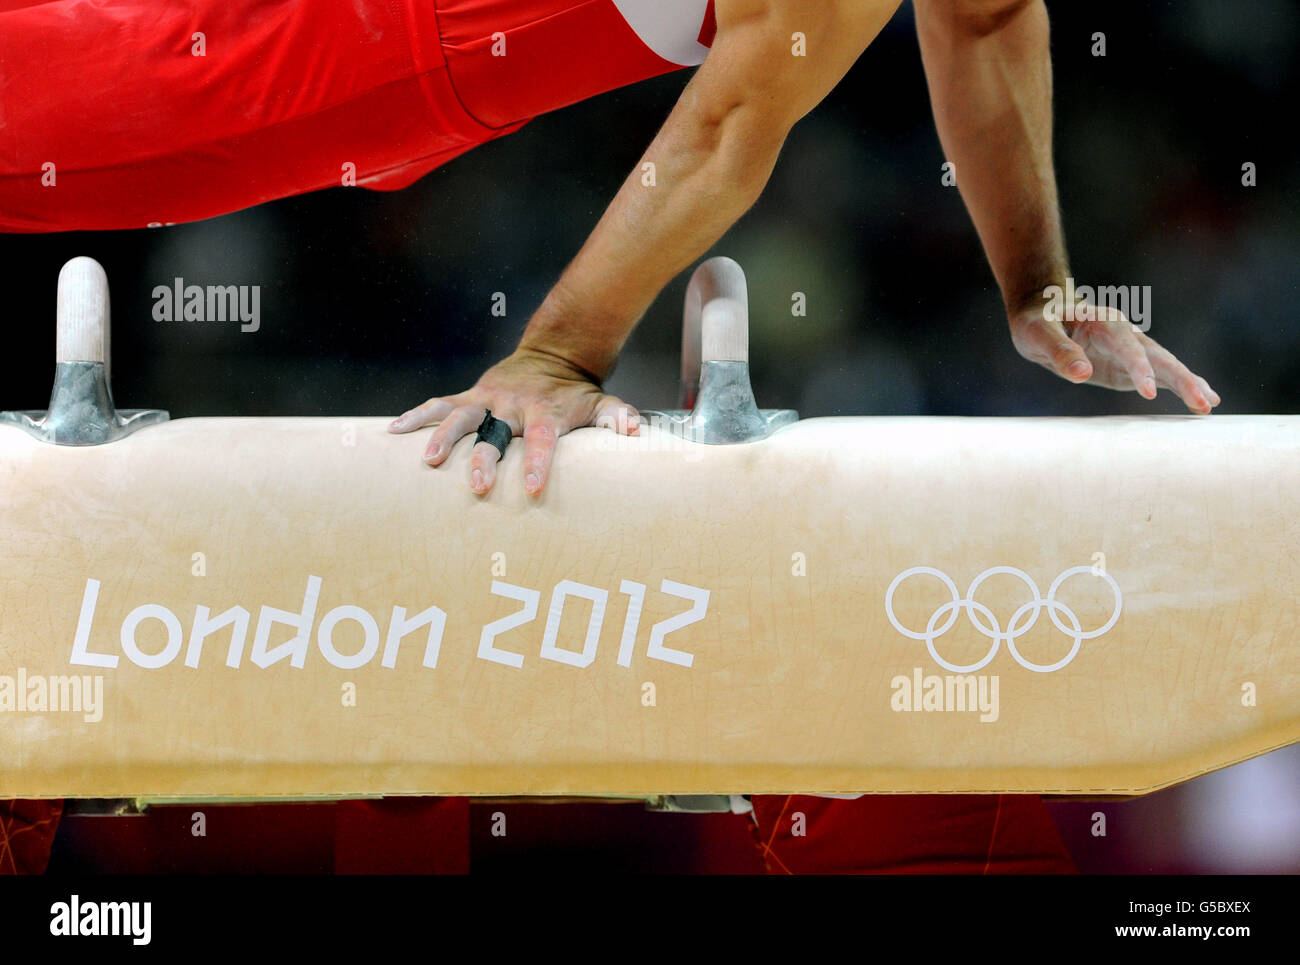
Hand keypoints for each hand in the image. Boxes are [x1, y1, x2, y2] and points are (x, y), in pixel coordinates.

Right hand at [388, 347, 640, 494]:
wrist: (554, 354)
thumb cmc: (578, 393)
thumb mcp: (602, 403)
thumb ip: (618, 417)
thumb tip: (634, 431)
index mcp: (545, 412)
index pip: (542, 440)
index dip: (537, 463)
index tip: (531, 489)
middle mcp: (512, 405)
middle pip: (495, 432)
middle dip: (485, 458)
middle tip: (478, 486)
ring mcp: (488, 399)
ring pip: (461, 416)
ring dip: (443, 436)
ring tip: (429, 459)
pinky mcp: (471, 396)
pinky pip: (439, 404)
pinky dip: (417, 416)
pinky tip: (393, 432)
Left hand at [1008, 300, 1220, 413]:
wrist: (1042, 315)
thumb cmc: (1036, 322)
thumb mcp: (1037, 334)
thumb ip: (1059, 351)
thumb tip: (1082, 374)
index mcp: (1104, 322)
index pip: (1126, 346)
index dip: (1139, 367)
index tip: (1148, 391)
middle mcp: (1124, 334)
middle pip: (1158, 356)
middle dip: (1180, 378)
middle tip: (1203, 401)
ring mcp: (1130, 351)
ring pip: (1165, 366)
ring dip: (1188, 384)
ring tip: (1210, 404)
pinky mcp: (1128, 366)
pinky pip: (1157, 377)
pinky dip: (1179, 388)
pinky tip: (1200, 403)